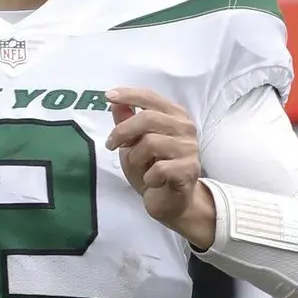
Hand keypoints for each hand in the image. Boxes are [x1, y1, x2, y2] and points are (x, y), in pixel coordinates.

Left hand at [104, 87, 213, 245]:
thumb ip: (126, 122)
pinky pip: (158, 169)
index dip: (129, 95)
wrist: (171, 202)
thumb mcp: (133, 144)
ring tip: (140, 167)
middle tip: (111, 145)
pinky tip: (153, 181)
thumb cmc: (152, 169)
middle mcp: (185, 128)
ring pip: (151, 143)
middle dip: (123, 131)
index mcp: (174, 115)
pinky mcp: (189, 170)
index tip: (108, 96)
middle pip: (148, 118)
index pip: (151, 97)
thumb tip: (115, 102)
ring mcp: (189, 149)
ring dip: (136, 157)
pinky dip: (148, 177)